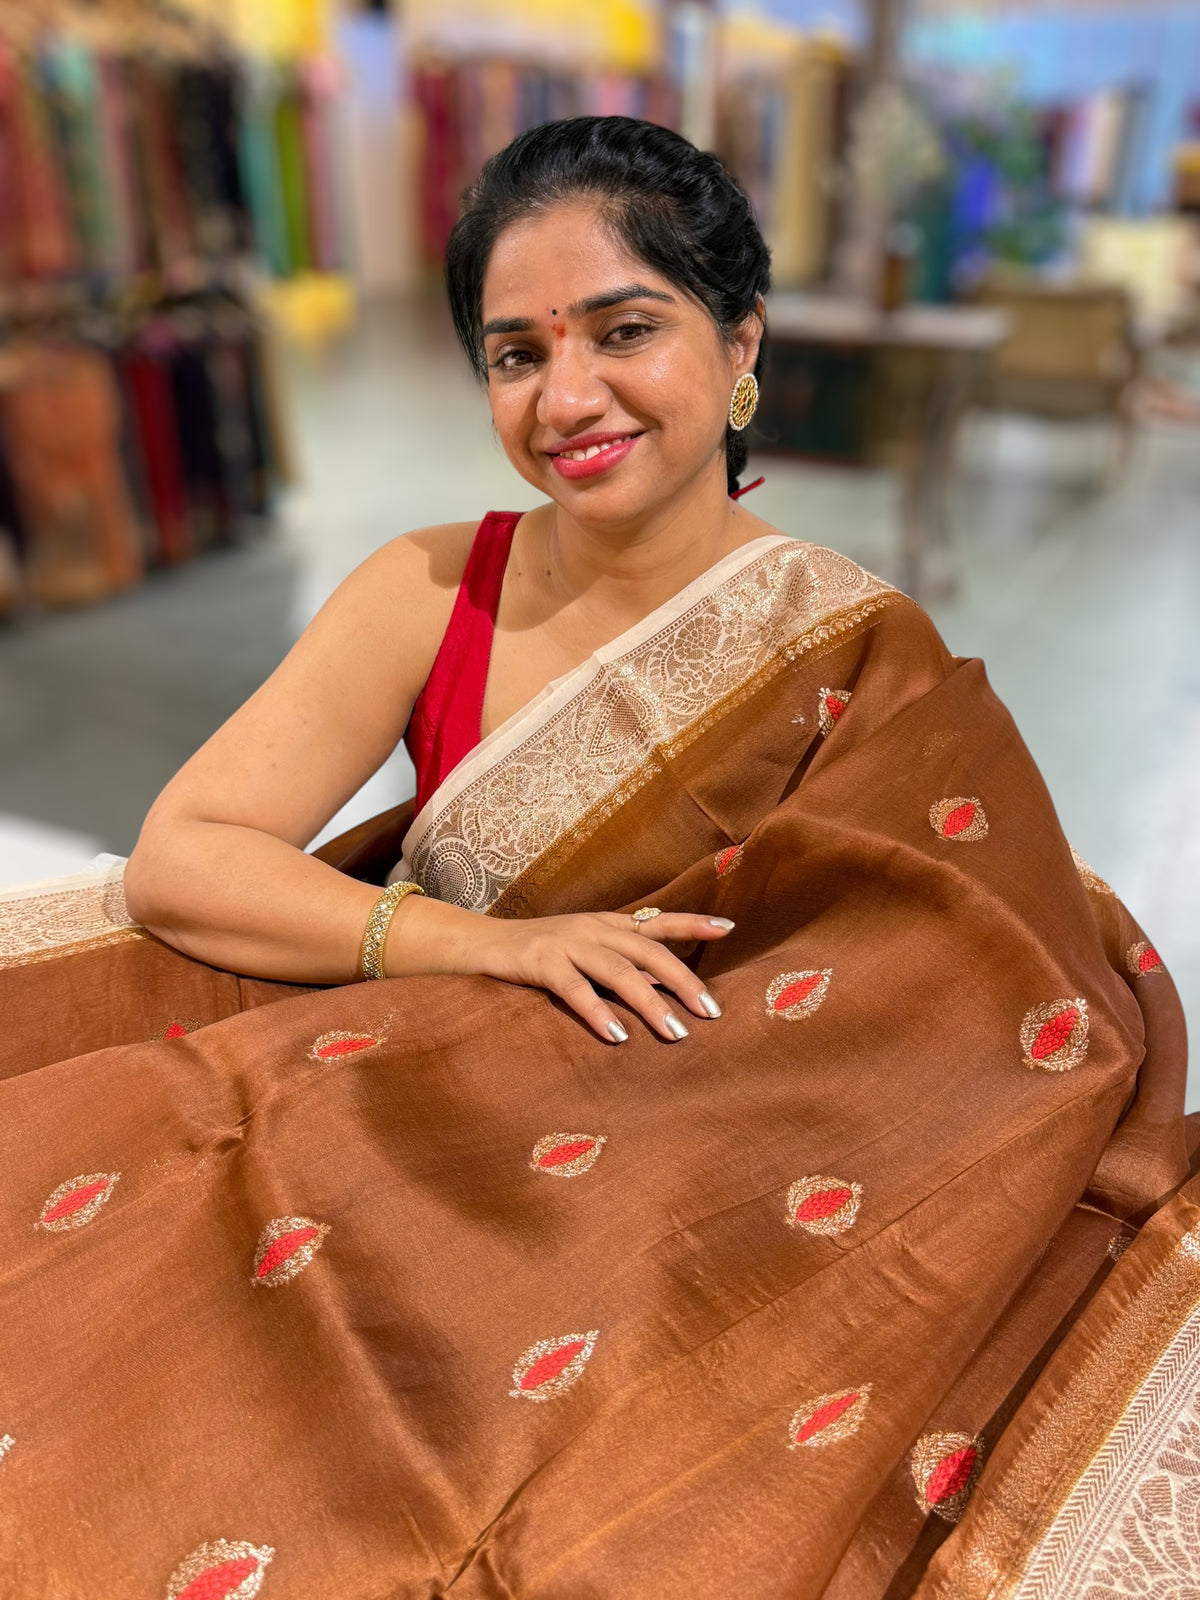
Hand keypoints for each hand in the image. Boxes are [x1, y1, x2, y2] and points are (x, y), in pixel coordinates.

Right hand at [452, 909, 734, 1041]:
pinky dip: (598, 1013)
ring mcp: (566, 943)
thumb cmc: (537, 954)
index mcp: (606, 924)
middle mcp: (592, 929)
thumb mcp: (583, 951)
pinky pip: (574, 989)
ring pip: (618, 970)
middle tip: (710, 1012)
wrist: (478, 944)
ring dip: (650, 1003)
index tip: (729, 928)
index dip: (692, 923)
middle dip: (683, 981)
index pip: (657, 921)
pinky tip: (617, 1036)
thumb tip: (665, 990)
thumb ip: (620, 964)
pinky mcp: (540, 961)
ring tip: (675, 1033)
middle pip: (648, 951)